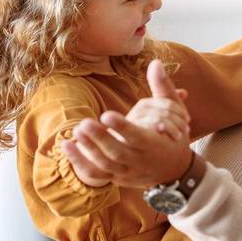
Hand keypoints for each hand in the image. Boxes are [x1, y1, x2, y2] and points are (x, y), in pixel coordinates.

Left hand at [62, 60, 193, 187]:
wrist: (174, 171)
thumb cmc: (174, 136)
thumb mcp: (175, 113)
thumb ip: (163, 87)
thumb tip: (155, 62)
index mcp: (154, 144)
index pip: (137, 137)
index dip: (122, 127)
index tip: (106, 115)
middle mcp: (140, 161)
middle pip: (117, 153)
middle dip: (100, 139)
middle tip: (84, 123)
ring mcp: (127, 172)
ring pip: (105, 165)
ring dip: (88, 149)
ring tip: (76, 130)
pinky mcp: (116, 177)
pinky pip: (96, 174)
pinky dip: (79, 162)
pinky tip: (66, 145)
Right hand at [125, 91, 189, 142]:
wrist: (133, 157)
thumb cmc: (150, 136)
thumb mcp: (162, 120)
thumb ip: (171, 105)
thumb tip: (184, 92)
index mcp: (145, 104)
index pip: (167, 102)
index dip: (180, 111)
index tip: (188, 120)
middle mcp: (138, 111)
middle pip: (164, 111)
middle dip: (178, 120)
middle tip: (186, 130)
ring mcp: (133, 123)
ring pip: (158, 119)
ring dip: (172, 128)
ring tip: (178, 136)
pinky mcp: (130, 135)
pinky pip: (149, 130)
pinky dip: (161, 133)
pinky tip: (166, 139)